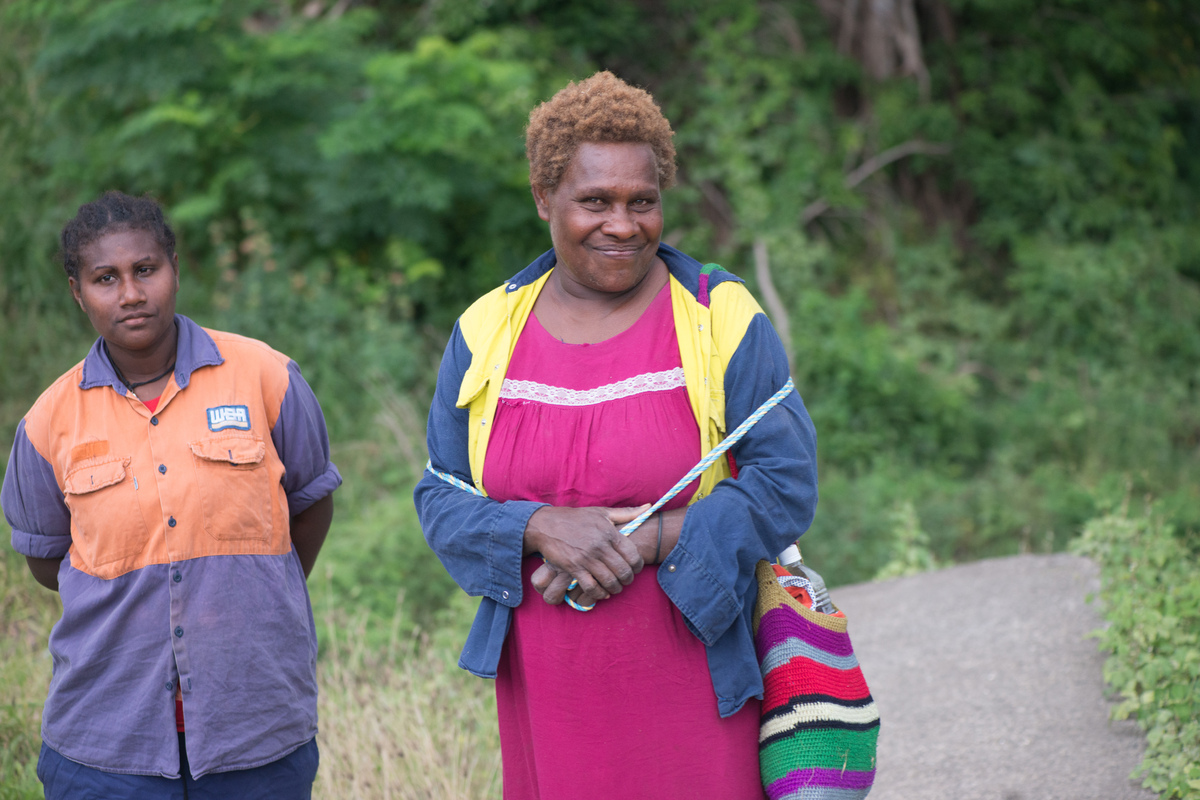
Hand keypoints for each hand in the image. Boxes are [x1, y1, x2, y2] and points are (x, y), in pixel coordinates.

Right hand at [524, 504, 648, 604]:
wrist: (547, 524)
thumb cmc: (577, 518)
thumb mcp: (602, 512)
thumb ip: (627, 512)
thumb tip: (649, 508)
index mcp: (609, 532)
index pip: (632, 554)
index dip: (638, 566)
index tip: (636, 568)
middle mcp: (600, 546)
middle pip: (623, 571)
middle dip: (628, 579)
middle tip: (626, 580)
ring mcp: (586, 558)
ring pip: (609, 581)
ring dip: (615, 588)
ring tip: (615, 588)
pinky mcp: (574, 568)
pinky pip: (591, 587)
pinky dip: (599, 593)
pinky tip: (602, 593)